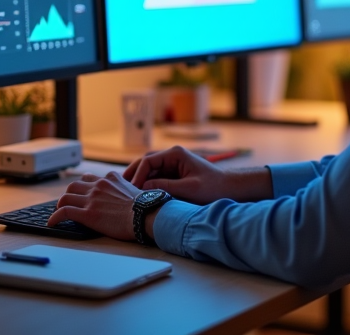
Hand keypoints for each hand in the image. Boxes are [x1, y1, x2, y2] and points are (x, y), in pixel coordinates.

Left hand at [48, 172, 138, 241]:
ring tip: (59, 212)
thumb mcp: (134, 189)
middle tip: (69, 203)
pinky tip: (52, 223)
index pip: (90, 178)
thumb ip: (124, 189)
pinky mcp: (87, 214)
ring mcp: (92, 199)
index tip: (81, 193)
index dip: (83, 187)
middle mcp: (99, 185)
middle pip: (74, 185)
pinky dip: (55, 217)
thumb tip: (125, 196)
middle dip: (70, 194)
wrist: (145, 215)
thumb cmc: (145, 206)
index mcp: (111, 178)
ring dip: (60, 204)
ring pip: (66, 196)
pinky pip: (64, 212)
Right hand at [124, 145, 272, 204]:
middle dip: (133, 175)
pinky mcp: (173, 173)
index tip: (132, 190)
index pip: (148, 160)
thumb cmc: (213, 188)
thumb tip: (143, 188)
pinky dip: (146, 185)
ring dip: (138, 180)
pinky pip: (155, 177)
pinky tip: (139, 196)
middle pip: (145, 163)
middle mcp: (171, 155)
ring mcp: (172, 164)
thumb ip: (165, 187)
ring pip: (148, 170)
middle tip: (121, 189)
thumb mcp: (188, 189)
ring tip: (126, 194)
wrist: (229, 189)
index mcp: (175, 154)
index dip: (137, 175)